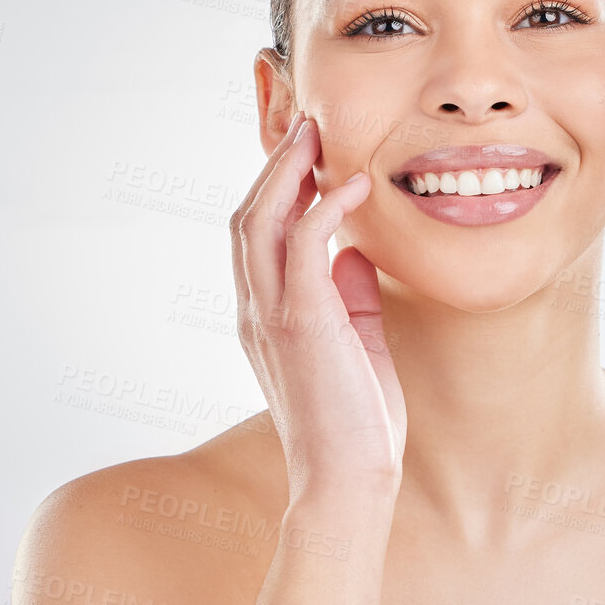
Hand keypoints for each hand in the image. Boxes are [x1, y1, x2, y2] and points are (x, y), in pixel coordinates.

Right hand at [229, 111, 406, 497]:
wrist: (349, 480)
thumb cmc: (356, 424)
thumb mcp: (357, 347)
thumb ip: (351, 298)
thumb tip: (356, 252)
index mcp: (265, 316)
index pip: (257, 236)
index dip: (276, 188)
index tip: (309, 153)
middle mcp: (256, 310)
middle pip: (248, 215)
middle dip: (276, 165)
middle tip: (308, 125)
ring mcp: (271, 315)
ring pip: (259, 219)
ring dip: (288, 171)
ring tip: (319, 135)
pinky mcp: (300, 322)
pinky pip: (300, 245)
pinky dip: (323, 206)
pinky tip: (351, 185)